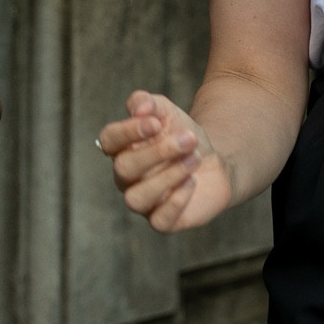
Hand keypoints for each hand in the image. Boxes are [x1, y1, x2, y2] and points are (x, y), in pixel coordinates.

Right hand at [97, 91, 233, 232]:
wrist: (214, 161)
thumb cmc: (182, 135)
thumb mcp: (167, 112)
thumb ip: (149, 103)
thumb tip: (139, 108)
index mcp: (122, 148)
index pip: (108, 140)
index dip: (128, 131)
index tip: (155, 122)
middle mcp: (126, 178)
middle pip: (124, 168)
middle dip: (158, 152)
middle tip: (189, 138)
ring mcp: (143, 201)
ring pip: (136, 198)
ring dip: (168, 176)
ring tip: (194, 158)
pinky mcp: (163, 220)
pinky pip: (159, 220)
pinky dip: (176, 201)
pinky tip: (192, 182)